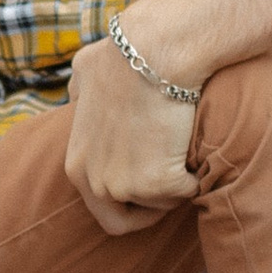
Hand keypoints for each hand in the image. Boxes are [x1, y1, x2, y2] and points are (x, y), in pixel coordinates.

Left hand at [64, 31, 196, 231]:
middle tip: (172, 181)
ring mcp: (125, 186)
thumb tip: (78, 94)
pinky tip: (195, 144)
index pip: (101, 207)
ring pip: (162, 204)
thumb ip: (78, 94)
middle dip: (152, 204)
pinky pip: (188, 191)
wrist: (154, 51)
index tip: (149, 180)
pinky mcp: (158, 183)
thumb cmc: (123, 56)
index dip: (128, 199)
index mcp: (75, 165)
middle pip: (126, 221)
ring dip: (176, 183)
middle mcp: (94, 182)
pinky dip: (196, 174)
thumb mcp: (83, 72)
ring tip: (182, 147)